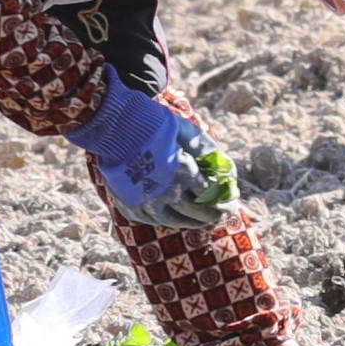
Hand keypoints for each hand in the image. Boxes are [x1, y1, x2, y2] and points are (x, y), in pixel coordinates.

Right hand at [75, 77, 230, 226]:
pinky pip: (153, 220)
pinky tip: (175, 217)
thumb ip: (207, 151)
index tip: (232, 202)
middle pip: (196, 212)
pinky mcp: (130, 206)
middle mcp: (165, 192)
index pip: (210, 195)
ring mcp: (145, 202)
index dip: (224, 201)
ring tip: (203, 221)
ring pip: (175, 221)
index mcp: (183, 172)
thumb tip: (226, 171)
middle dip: (213, 215)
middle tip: (222, 215)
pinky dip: (167, 220)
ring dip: (192, 222)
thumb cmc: (153, 123)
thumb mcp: (186, 131)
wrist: (112, 125)